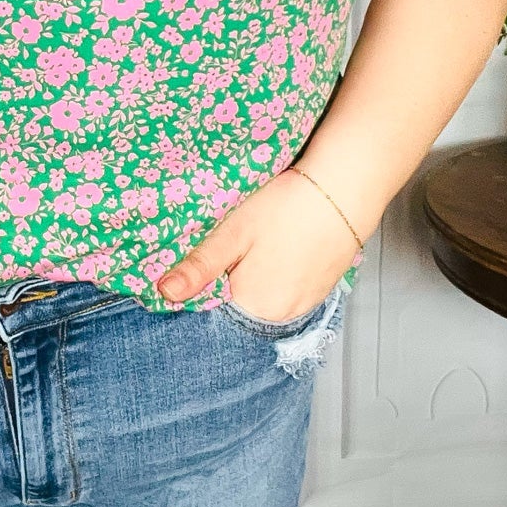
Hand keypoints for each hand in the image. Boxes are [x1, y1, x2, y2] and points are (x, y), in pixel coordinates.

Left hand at [157, 167, 369, 317]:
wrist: (342, 191)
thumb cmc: (284, 208)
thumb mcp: (233, 233)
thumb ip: (200, 267)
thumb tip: (165, 293)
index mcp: (254, 306)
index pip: (214, 308)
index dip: (205, 282)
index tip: (207, 255)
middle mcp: (281, 315)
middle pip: (240, 305)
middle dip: (230, 280)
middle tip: (234, 242)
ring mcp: (305, 304)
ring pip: (265, 297)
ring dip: (255, 277)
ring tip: (259, 243)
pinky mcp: (321, 289)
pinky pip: (288, 290)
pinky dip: (278, 274)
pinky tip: (279, 248)